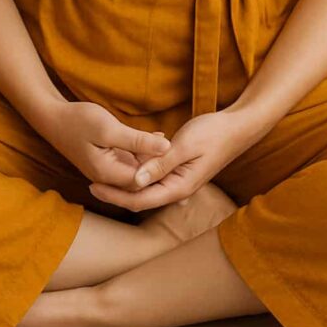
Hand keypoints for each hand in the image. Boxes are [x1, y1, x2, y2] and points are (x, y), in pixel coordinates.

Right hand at [39, 100, 171, 189]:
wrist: (53, 117)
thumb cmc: (79, 120)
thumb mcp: (110, 129)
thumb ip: (138, 141)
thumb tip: (167, 148)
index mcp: (108, 173)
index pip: (143, 182)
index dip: (161, 169)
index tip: (177, 151)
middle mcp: (108, 177)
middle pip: (141, 179)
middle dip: (159, 166)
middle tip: (178, 147)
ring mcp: (106, 169)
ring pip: (137, 169)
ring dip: (152, 158)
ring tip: (172, 143)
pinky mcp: (106, 159)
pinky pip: (130, 159)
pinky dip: (143, 151)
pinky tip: (157, 137)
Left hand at [88, 108, 260, 212]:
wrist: (237, 127)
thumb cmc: (213, 134)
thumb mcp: (184, 146)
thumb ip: (160, 163)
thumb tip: (135, 180)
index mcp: (178, 187)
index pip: (139, 199)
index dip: (114, 194)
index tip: (92, 184)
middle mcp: (177, 189)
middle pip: (139, 196)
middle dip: (116, 190)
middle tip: (89, 179)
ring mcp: (178, 180)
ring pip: (146, 185)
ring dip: (126, 179)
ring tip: (101, 169)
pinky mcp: (179, 170)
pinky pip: (154, 174)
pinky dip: (140, 168)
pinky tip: (128, 156)